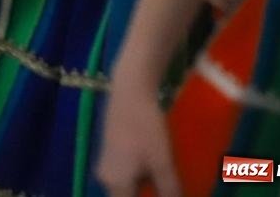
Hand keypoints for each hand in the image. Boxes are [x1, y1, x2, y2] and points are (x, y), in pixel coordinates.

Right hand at [95, 78, 181, 196]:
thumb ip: (170, 191)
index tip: (166, 195)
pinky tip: (159, 179)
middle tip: (171, 190)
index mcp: (116, 185)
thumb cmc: (146, 128)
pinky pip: (126, 180)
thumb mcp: (162, 163)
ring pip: (127, 191)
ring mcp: (108, 167)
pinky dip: (141, 185)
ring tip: (169, 186)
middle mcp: (107, 180)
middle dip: (150, 196)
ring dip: (146, 193)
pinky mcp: (113, 156)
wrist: (129, 92)